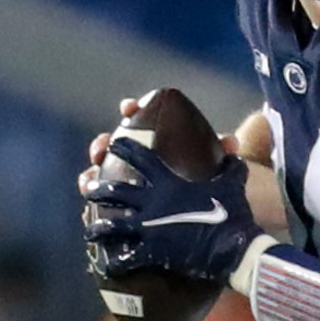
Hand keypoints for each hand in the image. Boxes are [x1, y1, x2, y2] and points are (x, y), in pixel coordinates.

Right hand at [77, 98, 239, 193]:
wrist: (210, 213)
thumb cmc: (210, 179)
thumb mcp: (216, 164)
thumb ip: (222, 150)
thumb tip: (231, 142)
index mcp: (158, 142)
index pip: (142, 120)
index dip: (132, 110)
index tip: (127, 107)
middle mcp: (139, 161)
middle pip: (115, 148)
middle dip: (103, 144)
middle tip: (102, 148)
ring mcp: (129, 184)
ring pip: (104, 175)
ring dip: (93, 175)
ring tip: (88, 180)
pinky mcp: (125, 208)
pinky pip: (106, 204)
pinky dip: (96, 203)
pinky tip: (90, 205)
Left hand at [82, 137, 261, 282]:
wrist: (232, 246)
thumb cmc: (232, 213)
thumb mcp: (233, 184)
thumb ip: (230, 167)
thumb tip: (234, 155)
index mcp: (169, 183)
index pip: (141, 158)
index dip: (125, 148)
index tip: (113, 144)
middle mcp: (152, 203)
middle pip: (116, 191)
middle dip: (98, 189)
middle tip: (89, 188)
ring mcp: (149, 228)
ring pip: (112, 226)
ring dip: (97, 228)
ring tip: (89, 231)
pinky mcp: (152, 252)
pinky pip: (126, 258)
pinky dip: (115, 264)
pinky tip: (108, 267)